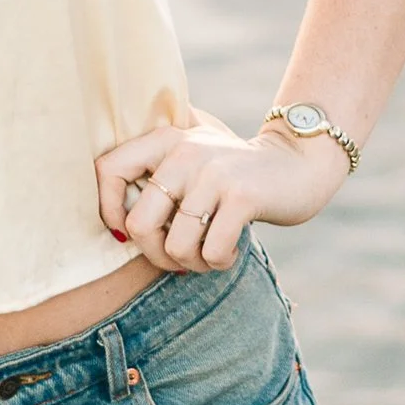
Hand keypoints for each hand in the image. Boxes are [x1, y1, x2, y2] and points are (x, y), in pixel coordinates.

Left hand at [97, 112, 350, 273]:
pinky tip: (228, 252)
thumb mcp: (190, 161)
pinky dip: (218, 262)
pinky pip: (211, 251)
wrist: (297, 163)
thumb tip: (116, 229)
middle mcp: (184, 152)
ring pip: (176, 245)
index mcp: (164, 140)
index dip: (108, 209)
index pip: (107, 170)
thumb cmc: (233, 176)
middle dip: (156, 255)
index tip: (128, 231)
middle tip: (177, 257)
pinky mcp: (242, 196)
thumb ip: (154, 179)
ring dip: (191, 263)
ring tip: (207, 255)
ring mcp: (214, 174)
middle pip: (138, 224)